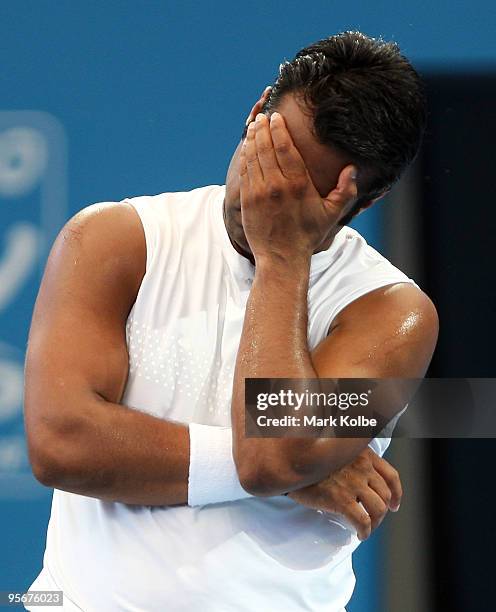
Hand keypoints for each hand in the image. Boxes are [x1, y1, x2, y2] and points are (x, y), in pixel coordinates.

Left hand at [239, 112, 357, 263]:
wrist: (282, 257)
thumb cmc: (307, 235)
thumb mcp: (331, 214)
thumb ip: (345, 191)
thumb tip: (353, 169)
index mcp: (298, 184)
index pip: (284, 147)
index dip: (278, 129)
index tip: (276, 117)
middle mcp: (277, 185)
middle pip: (266, 147)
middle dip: (263, 128)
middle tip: (262, 117)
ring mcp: (259, 192)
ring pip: (253, 156)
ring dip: (252, 139)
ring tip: (254, 127)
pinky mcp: (247, 200)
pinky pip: (245, 171)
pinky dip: (245, 157)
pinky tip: (246, 148)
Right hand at [287, 448, 401, 540]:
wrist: (290, 463)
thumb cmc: (311, 458)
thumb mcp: (337, 450)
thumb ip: (353, 459)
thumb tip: (362, 480)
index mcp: (363, 453)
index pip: (391, 475)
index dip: (397, 493)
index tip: (394, 505)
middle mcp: (362, 466)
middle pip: (386, 495)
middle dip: (383, 511)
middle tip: (375, 519)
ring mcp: (353, 483)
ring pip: (378, 509)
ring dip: (376, 523)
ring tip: (367, 527)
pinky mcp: (341, 499)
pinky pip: (363, 521)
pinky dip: (365, 531)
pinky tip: (359, 534)